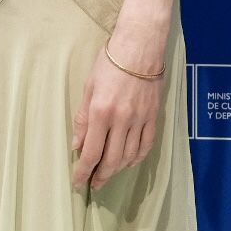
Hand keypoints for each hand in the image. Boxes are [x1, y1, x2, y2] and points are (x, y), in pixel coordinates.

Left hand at [70, 38, 164, 192]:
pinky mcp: (153, 115)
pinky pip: (146, 144)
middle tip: (93, 184)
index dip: (83, 172)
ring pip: (129, 156)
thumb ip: (82, 118)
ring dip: (117, 169)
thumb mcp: (89, 87)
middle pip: (111, 160)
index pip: (91, 152)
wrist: (140, 46)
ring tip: (108, 173)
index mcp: (101, 112)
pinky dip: (137, 158)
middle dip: (100, 176)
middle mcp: (121, 120)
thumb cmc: (110, 61)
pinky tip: (129, 161)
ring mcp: (140, 119)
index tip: (78, 182)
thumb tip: (77, 144)